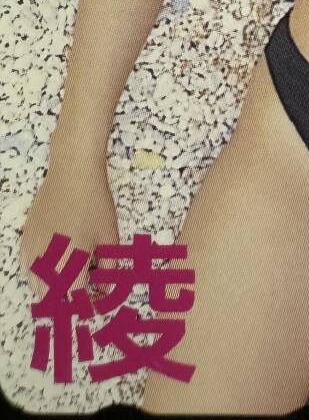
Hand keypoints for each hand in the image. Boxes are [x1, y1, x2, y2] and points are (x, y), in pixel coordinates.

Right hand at [19, 157, 119, 302]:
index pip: (76, 304)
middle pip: (52, 302)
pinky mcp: (26, 240)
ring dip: (52, 292)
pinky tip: (51, 267)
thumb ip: (109, 268)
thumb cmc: (95, 204)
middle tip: (85, 294)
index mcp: (70, 268)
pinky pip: (27, 268)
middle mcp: (46, 265)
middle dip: (68, 304)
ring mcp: (32, 252)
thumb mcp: (110, 237)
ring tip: (70, 282)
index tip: (98, 303)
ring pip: (36, 288)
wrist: (72, 173)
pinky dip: (38, 275)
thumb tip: (106, 289)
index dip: (89, 308)